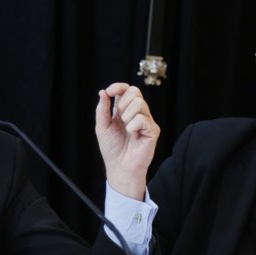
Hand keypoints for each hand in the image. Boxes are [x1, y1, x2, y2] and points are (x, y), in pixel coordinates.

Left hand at [95, 82, 159, 199]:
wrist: (119, 168)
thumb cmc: (112, 149)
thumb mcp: (102, 127)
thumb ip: (102, 109)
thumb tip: (103, 92)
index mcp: (124, 110)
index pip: (126, 90)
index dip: (118, 86)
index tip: (109, 91)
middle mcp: (137, 113)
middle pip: (135, 91)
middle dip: (123, 102)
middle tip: (120, 118)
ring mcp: (146, 121)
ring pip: (139, 103)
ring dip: (127, 116)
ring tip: (126, 129)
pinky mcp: (153, 130)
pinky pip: (142, 119)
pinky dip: (133, 126)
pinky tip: (133, 135)